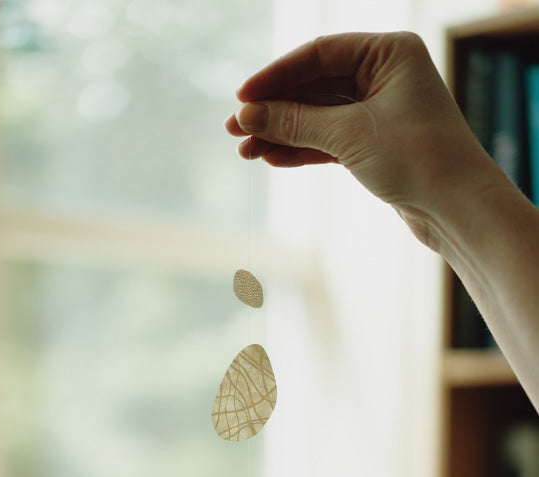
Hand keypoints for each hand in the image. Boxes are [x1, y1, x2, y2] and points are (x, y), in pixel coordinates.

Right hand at [225, 31, 495, 248]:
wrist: (457, 209)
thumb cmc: (417, 159)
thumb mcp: (348, 135)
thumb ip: (295, 122)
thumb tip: (247, 115)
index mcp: (389, 52)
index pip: (319, 54)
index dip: (276, 76)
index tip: (242, 98)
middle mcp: (387, 75)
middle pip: (315, 85)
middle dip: (275, 110)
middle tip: (235, 129)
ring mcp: (382, 111)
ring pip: (320, 117)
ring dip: (283, 133)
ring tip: (247, 151)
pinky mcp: (378, 145)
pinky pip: (330, 140)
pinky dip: (303, 150)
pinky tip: (273, 159)